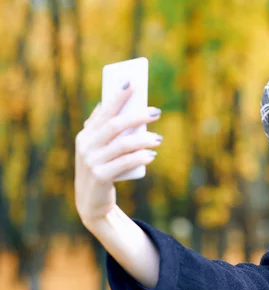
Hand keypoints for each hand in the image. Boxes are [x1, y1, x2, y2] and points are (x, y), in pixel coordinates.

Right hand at [74, 83, 161, 226]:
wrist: (91, 203)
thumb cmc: (101, 170)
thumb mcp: (97, 149)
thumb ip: (102, 129)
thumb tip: (109, 103)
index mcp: (85, 135)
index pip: (103, 111)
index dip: (117, 96)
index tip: (132, 83)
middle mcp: (86, 146)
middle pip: (115, 125)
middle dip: (136, 116)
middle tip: (156, 112)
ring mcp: (91, 162)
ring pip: (122, 144)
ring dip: (143, 139)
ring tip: (159, 139)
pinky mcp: (100, 177)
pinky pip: (124, 164)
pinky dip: (139, 158)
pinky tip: (151, 155)